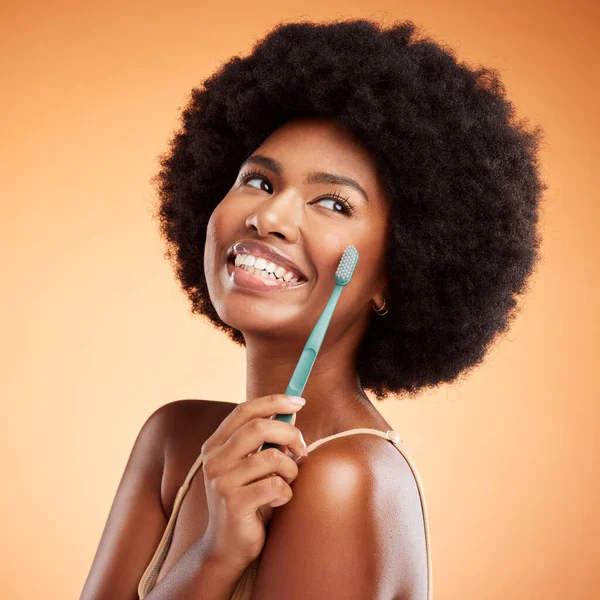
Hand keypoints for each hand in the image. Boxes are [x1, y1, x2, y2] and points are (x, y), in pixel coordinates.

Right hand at [200, 394, 307, 569]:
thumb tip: (291, 412)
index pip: (244, 410)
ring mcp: (221, 482)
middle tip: (303, 449)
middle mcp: (213, 460)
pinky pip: (275, 486)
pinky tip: (278, 502)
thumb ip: (266, 440)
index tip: (298, 402)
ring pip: (272, 457)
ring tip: (287, 481)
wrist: (226, 547)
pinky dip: (286, 492)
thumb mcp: (253, 466)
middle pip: (259, 427)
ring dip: (290, 469)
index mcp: (215, 445)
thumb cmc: (246, 500)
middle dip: (290, 434)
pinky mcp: (234, 504)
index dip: (273, 401)